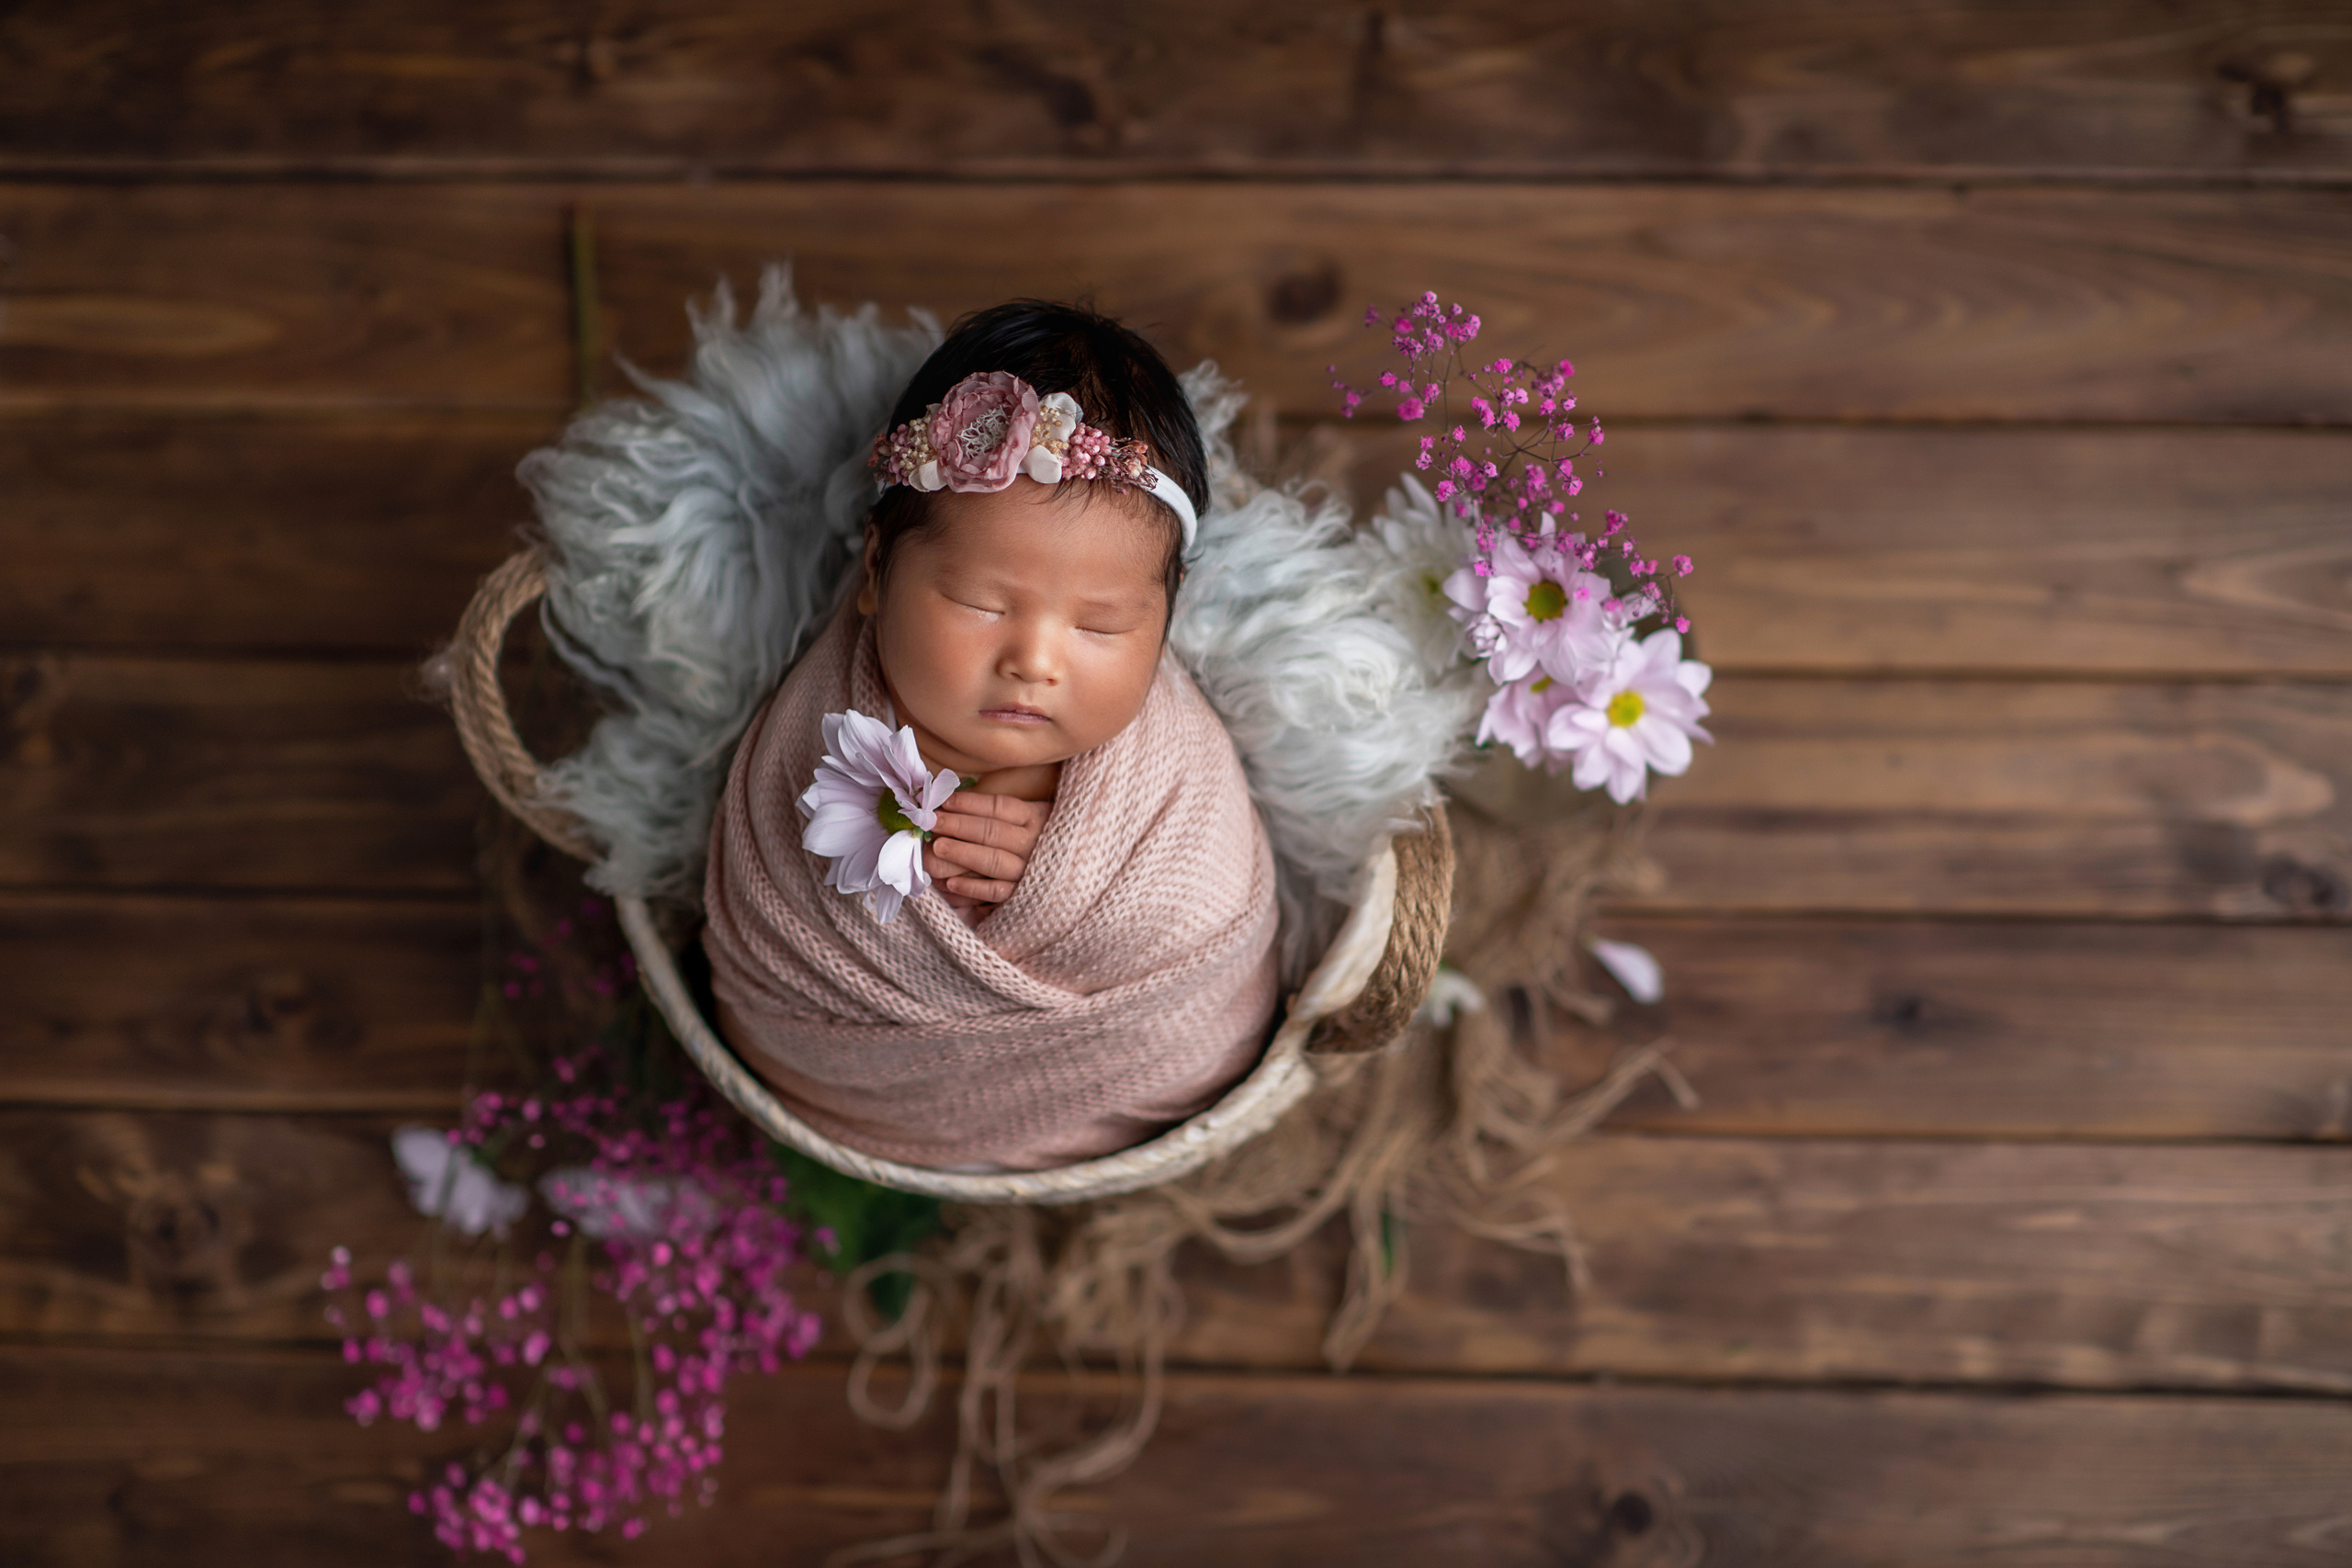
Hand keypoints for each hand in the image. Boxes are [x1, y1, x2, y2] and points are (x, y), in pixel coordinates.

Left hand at [925, 792, 1051, 913]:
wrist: (1074, 875)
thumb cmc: (1040, 839)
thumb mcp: (1029, 816)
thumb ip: (996, 813)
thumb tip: (951, 805)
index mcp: (1036, 817)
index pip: (1000, 807)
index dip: (971, 804)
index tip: (945, 801)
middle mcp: (1034, 843)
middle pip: (993, 832)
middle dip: (959, 826)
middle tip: (933, 822)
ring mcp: (1029, 870)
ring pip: (994, 861)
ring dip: (962, 854)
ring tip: (938, 847)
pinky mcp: (1023, 895)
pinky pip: (996, 892)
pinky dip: (973, 888)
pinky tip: (950, 883)